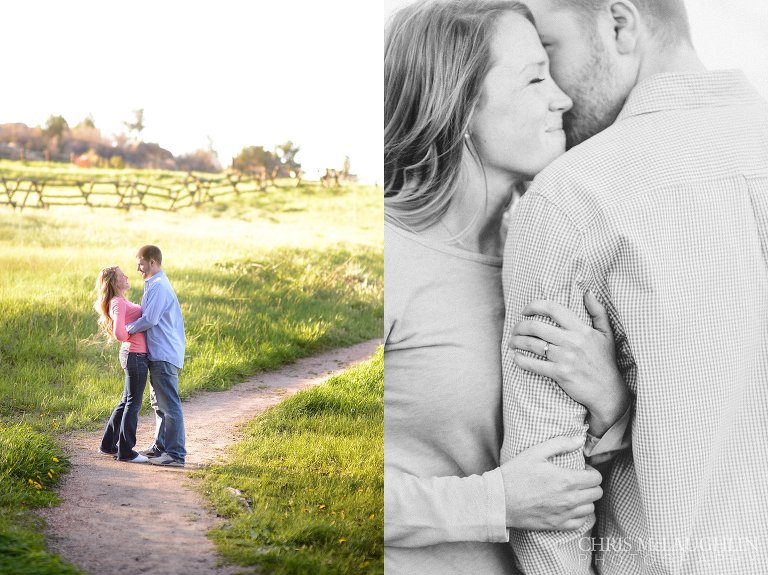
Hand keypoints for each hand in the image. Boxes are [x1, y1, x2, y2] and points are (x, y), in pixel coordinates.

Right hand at [501, 436, 602, 530]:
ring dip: (586, 499)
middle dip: (591, 484)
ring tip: (573, 493)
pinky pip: (580, 522)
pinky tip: (570, 507)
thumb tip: (580, 439)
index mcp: (566, 479)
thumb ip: (560, 444)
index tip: (581, 469)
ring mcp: (563, 514)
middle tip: (578, 480)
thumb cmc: (515, 474)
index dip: (591, 472)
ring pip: (590, 508)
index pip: (596, 478)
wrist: (499, 500)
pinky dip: (579, 515)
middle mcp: (569, 499)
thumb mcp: (535, 452)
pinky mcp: (557, 525)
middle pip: (596, 493)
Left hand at [510, 291, 629, 436]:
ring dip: (516, 342)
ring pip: (531, 345)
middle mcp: (572, 341)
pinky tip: (516, 357)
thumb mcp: (606, 334)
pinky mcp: (560, 373)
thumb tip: (588, 291)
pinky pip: (533, 364)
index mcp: (581, 329)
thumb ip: (598, 311)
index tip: (524, 311)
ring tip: (512, 342)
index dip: (534, 306)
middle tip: (514, 329)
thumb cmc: (605, 361)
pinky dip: (520, 360)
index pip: (553, 309)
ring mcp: (565, 358)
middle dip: (519, 326)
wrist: (608, 391)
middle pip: (536, 327)